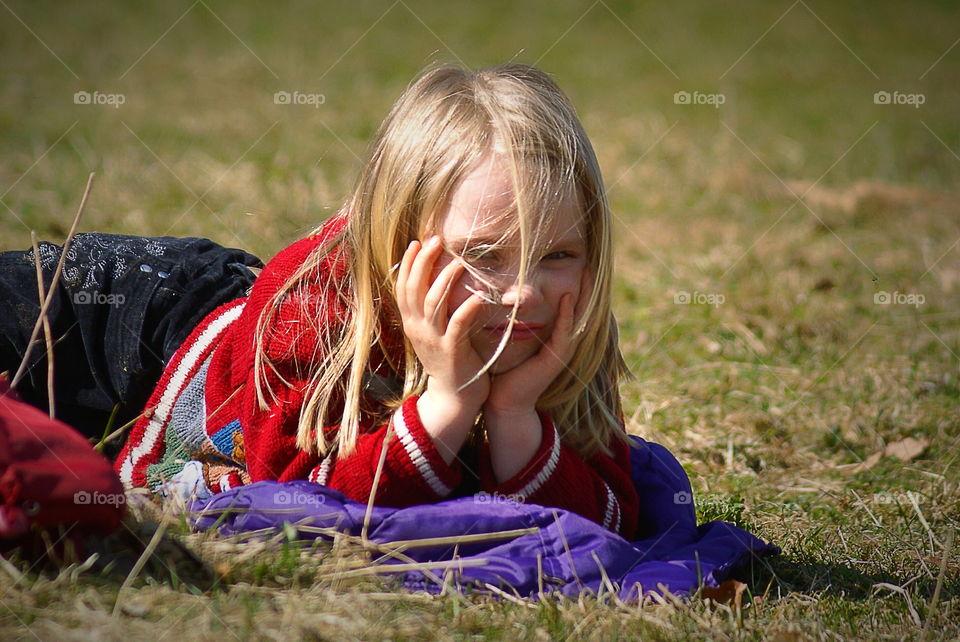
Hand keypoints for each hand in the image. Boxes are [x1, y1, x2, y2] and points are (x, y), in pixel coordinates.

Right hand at [395, 236, 489, 422]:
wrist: (453, 395)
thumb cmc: (449, 358)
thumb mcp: (433, 331)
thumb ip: (432, 309)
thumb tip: (437, 280)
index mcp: (411, 322)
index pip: (402, 287)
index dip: (407, 263)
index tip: (416, 242)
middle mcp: (417, 328)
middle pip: (414, 289)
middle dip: (423, 262)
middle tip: (437, 240)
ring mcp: (433, 339)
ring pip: (433, 303)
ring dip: (446, 279)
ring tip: (460, 261)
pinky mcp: (452, 350)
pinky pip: (457, 324)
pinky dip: (467, 307)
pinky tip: (479, 295)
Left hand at [484, 269, 593, 416]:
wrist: (504, 400)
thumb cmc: (505, 368)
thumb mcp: (512, 337)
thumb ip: (516, 317)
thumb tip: (505, 292)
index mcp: (556, 335)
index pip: (571, 305)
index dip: (578, 285)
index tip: (580, 261)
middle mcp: (564, 341)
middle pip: (582, 309)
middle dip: (588, 287)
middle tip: (592, 262)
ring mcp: (562, 350)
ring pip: (579, 319)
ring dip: (584, 296)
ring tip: (589, 274)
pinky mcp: (556, 359)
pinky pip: (565, 333)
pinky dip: (567, 316)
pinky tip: (567, 298)